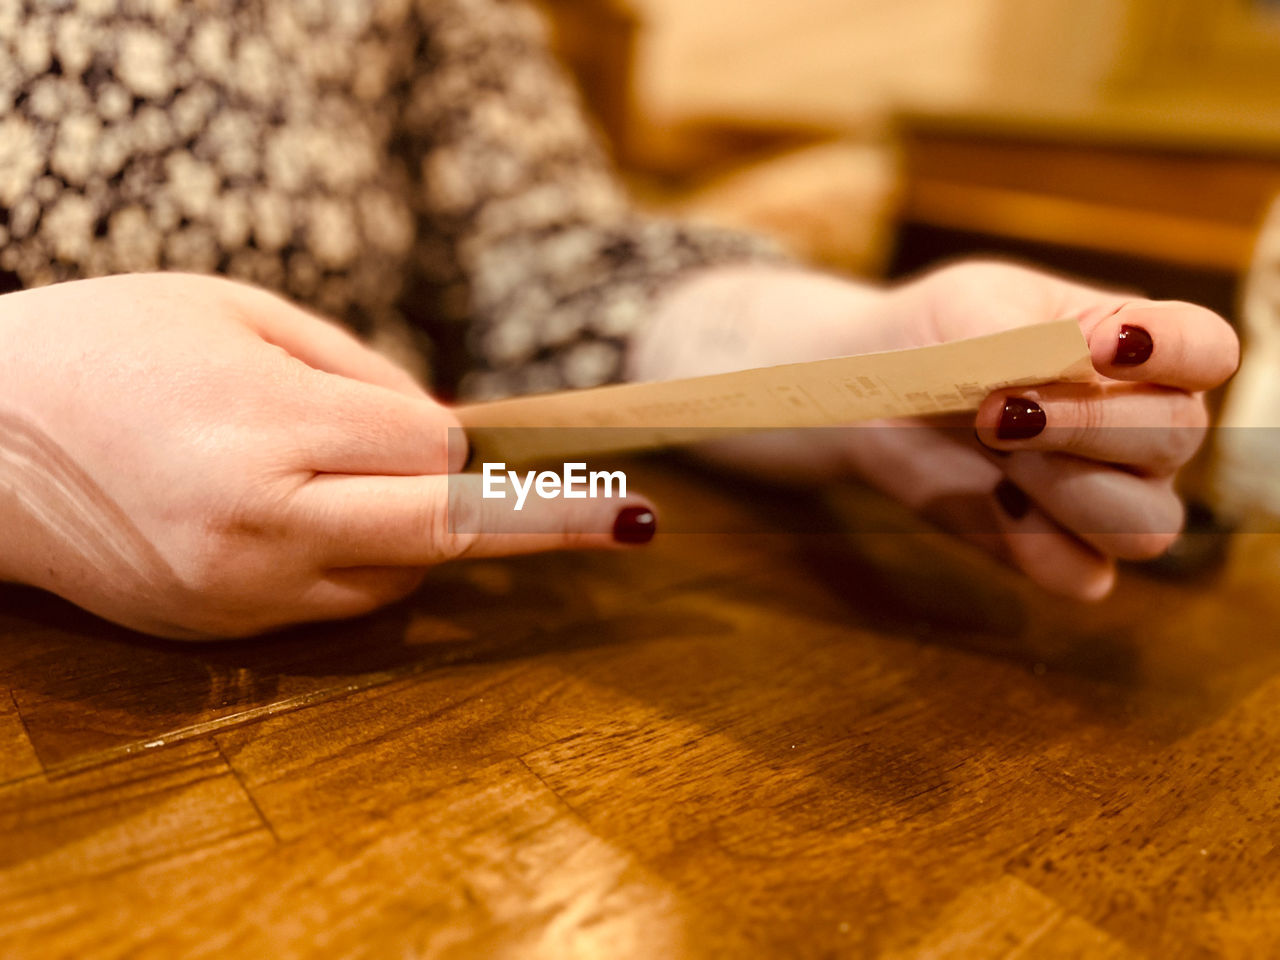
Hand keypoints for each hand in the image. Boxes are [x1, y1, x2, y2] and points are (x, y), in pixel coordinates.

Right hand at [0, 274, 654, 637]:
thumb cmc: (113, 344)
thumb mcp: (241, 312)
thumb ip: (361, 373)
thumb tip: (453, 432)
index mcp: (267, 427)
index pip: (433, 449)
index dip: (467, 439)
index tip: (506, 434)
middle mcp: (261, 522)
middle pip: (446, 529)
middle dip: (546, 522)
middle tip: (636, 522)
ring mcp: (241, 589)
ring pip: (399, 573)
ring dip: (432, 532)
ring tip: (430, 498)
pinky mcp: (221, 628)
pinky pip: (341, 603)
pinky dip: (370, 562)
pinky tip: (346, 520)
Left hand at [632, 261, 1238, 599]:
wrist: (868, 392)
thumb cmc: (936, 335)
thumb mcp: (970, 310)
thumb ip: (1023, 340)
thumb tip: (1068, 375)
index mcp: (1139, 348)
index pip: (1209, 351)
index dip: (1172, 352)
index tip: (1099, 345)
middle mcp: (1142, 428)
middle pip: (1177, 440)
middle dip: (1087, 424)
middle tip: (995, 409)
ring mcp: (1105, 495)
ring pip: (1147, 524)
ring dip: (1069, 489)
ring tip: (996, 451)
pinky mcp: (1053, 550)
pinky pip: (1083, 576)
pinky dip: (1038, 546)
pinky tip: (991, 501)